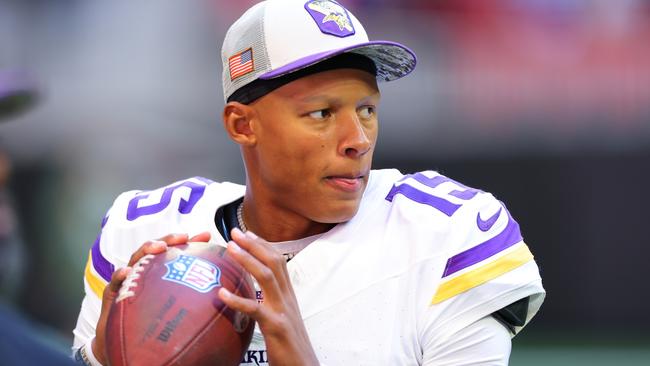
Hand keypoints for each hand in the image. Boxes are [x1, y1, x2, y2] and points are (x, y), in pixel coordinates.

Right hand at [92, 232, 211, 364]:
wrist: (123, 340)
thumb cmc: (149, 318)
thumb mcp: (171, 304)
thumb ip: (189, 292)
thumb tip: (219, 288)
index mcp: (157, 270)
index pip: (174, 250)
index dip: (190, 241)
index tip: (206, 235)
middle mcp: (143, 270)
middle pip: (155, 248)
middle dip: (169, 239)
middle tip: (183, 237)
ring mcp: (127, 279)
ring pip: (135, 258)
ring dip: (147, 250)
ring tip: (159, 247)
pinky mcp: (113, 292)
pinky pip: (114, 282)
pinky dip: (120, 274)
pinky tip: (126, 272)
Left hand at [218, 228, 318, 365]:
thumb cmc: (290, 346)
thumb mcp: (282, 319)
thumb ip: (272, 304)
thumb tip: (255, 295)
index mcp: (288, 296)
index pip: (278, 261)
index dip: (263, 245)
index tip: (247, 232)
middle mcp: (288, 299)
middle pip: (274, 262)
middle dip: (254, 244)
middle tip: (234, 232)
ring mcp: (283, 312)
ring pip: (267, 277)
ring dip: (248, 260)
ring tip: (230, 248)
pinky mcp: (276, 328)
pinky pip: (255, 310)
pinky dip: (238, 300)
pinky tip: (221, 294)